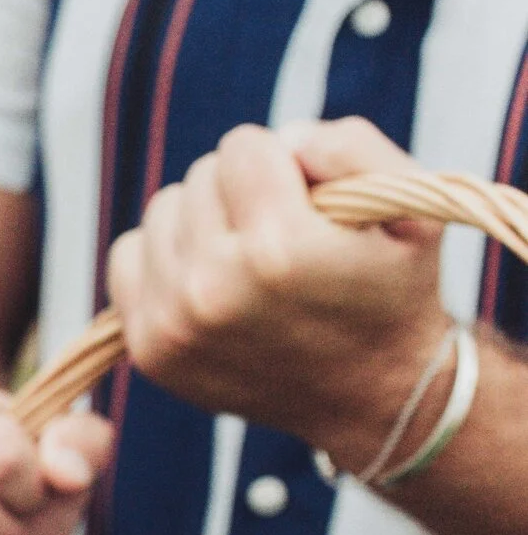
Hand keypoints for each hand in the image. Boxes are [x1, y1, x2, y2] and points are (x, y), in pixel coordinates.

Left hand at [105, 120, 448, 470]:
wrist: (372, 395)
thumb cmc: (392, 290)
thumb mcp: (409, 207)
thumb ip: (348, 146)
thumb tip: (280, 140)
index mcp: (278, 250)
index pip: (242, 147)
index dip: (279, 164)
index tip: (305, 200)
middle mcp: (214, 289)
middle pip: (198, 178)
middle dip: (241, 191)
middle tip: (280, 233)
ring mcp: (174, 323)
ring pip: (161, 212)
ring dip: (201, 221)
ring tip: (247, 257)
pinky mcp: (149, 348)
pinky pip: (126, 258)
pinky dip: (162, 257)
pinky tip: (208, 277)